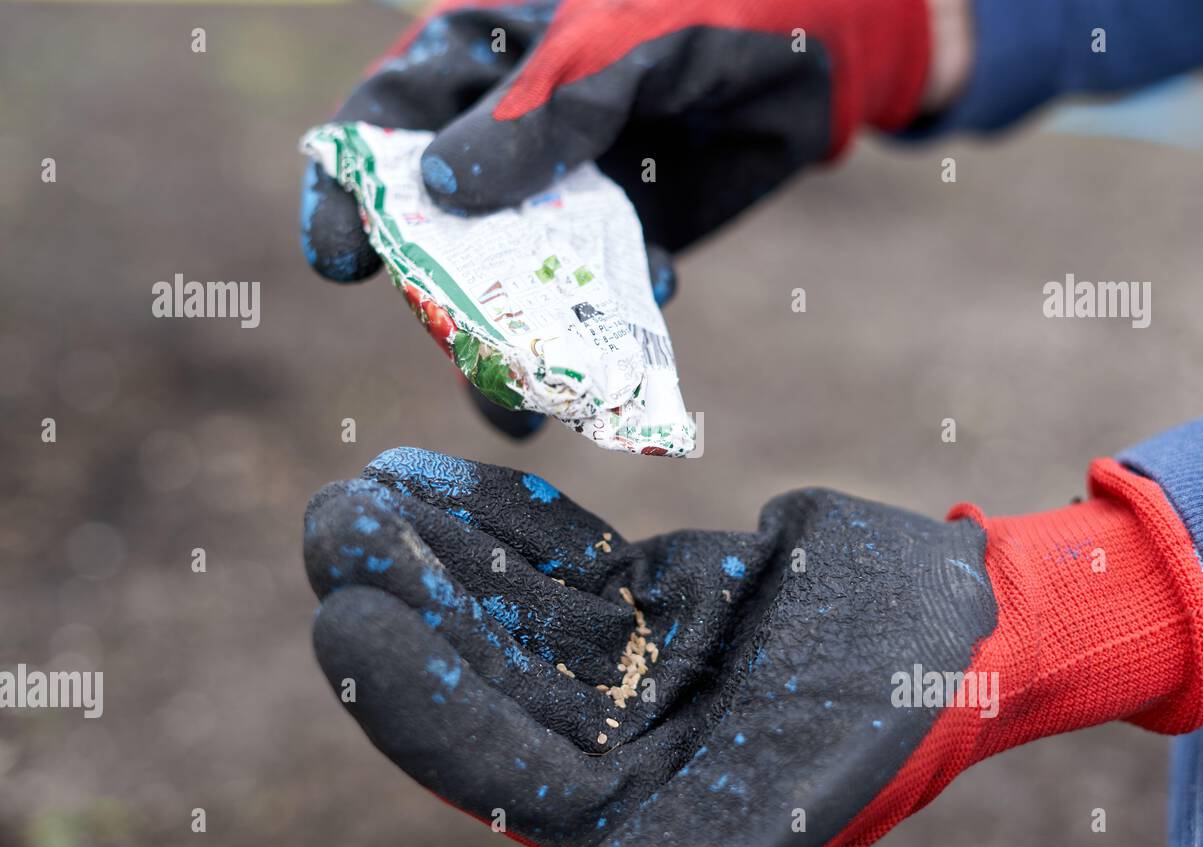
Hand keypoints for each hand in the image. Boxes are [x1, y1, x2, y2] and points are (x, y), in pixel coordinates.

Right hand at [300, 0, 938, 438]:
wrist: (820, 55)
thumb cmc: (709, 10)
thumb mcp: (619, 42)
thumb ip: (540, 110)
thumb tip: (439, 188)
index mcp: (484, 59)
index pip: (386, 121)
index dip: (347, 188)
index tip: (338, 258)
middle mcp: (508, 138)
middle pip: (440, 224)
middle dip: (441, 292)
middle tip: (455, 344)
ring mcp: (564, 196)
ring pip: (513, 280)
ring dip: (514, 344)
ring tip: (522, 406)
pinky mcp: (621, 243)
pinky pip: (592, 303)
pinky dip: (597, 341)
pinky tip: (616, 369)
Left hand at [303, 448, 1202, 846]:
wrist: (964, 624)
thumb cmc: (897, 711)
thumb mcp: (802, 786)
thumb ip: (697, 845)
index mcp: (640, 813)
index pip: (503, 763)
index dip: (421, 696)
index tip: (344, 618)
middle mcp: (622, 748)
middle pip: (492, 674)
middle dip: (410, 602)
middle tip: (333, 525)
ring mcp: (632, 671)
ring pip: (515, 609)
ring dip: (441, 552)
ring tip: (365, 490)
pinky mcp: (653, 605)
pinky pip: (563, 563)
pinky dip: (505, 524)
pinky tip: (439, 485)